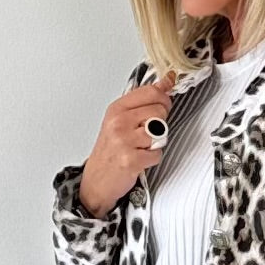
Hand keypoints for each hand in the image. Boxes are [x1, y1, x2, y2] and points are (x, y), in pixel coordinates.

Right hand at [78, 72, 175, 216]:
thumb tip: (164, 83)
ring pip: (160, 133)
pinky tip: (140, 159)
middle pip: (160, 111)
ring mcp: (124, 141)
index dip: (164, 96)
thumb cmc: (109, 150)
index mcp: (117, 109)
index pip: (150, 92)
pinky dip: (152, 158)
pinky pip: (157, 153)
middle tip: (148, 132)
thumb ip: (141, 102)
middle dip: (160, 123)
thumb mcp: (119, 120)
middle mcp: (119, 122)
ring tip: (141, 147)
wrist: (97, 180)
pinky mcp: (131, 160)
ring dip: (156, 143)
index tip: (167, 97)